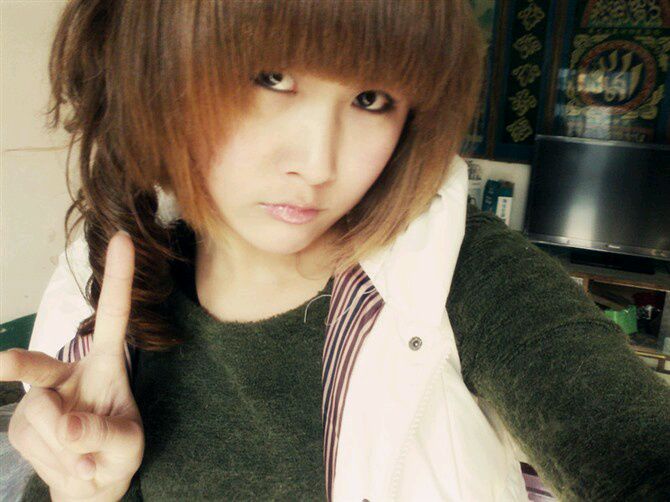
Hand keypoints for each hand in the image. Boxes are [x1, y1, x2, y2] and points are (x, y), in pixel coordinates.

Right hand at [1, 231, 143, 500]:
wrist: (91, 484)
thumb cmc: (116, 453)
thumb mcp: (127, 446)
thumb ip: (104, 434)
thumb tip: (67, 424)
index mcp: (106, 363)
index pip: (113, 316)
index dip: (118, 278)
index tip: (122, 238)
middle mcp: (68, 373)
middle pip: (40, 366)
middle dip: (19, 365)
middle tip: (0, 363)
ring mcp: (40, 397)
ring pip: (44, 418)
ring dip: (68, 448)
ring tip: (88, 457)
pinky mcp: (21, 424)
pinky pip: (35, 442)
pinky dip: (56, 462)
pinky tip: (70, 463)